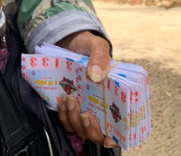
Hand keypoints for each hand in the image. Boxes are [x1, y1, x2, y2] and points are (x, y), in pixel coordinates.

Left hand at [55, 30, 118, 148]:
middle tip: (85, 113)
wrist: (69, 42)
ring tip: (70, 99)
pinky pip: (65, 120)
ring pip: (79, 129)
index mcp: (114, 99)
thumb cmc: (88, 46)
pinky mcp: (69, 107)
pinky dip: (63, 114)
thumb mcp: (97, 46)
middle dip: (90, 128)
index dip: (113, 139)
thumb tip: (96, 75)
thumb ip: (99, 57)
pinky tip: (62, 100)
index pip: (117, 130)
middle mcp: (99, 109)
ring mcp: (83, 109)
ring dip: (74, 119)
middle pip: (97, 134)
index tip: (109, 138)